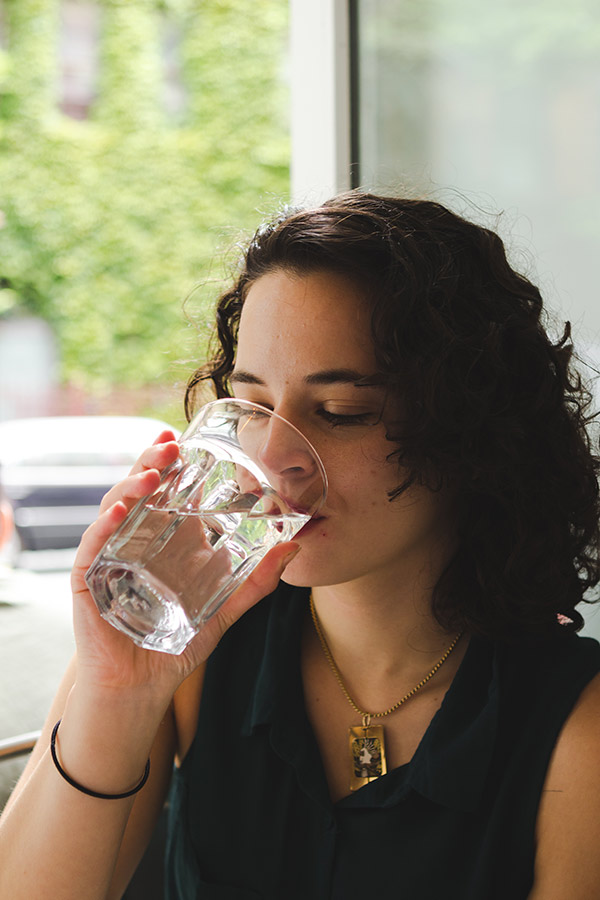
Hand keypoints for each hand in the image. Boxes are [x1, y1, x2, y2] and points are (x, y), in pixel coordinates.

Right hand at [70, 431, 298, 700]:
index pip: (166, 491)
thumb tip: (294, 548)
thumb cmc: (177, 644)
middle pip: (140, 490)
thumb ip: (257, 582)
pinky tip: (120, 513)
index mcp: (164, 540)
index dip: (174, 463)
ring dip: (131, 487)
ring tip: (153, 473)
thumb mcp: (225, 610)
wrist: (142, 686)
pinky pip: (92, 547)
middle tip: (170, 443)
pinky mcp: (89, 580)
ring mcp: (109, 557)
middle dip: (152, 462)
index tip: (189, 439)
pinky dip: (104, 527)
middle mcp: (134, 540)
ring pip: (114, 509)